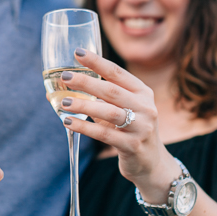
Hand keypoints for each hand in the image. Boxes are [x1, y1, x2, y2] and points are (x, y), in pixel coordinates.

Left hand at [57, 49, 175, 196]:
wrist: (152, 163)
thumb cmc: (132, 130)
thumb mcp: (125, 109)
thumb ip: (104, 97)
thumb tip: (64, 86)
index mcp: (142, 93)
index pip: (117, 73)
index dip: (97, 62)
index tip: (78, 52)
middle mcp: (145, 107)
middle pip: (112, 90)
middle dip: (86, 82)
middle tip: (65, 76)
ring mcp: (141, 127)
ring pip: (109, 112)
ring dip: (84, 105)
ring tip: (65, 102)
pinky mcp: (132, 146)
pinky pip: (104, 134)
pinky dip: (85, 127)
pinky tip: (69, 122)